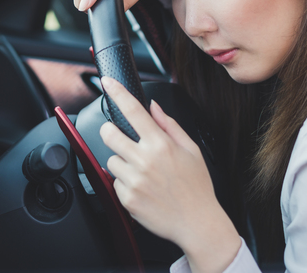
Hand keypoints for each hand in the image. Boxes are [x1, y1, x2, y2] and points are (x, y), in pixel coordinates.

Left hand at [99, 77, 240, 272]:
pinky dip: (125, 183)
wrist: (198, 223)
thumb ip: (169, 126)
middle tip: (122, 138)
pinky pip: (115, 182)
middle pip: (109, 134)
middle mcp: (145, 160)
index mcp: (161, 145)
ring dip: (122, 162)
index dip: (117, 93)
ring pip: (111, 160)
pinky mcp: (127, 198)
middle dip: (111, 132)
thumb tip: (153, 107)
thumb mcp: (191, 150)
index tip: (108, 82)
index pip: (133, 111)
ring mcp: (134, 180)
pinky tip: (144, 189)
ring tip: (143, 173)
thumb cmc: (196, 187)